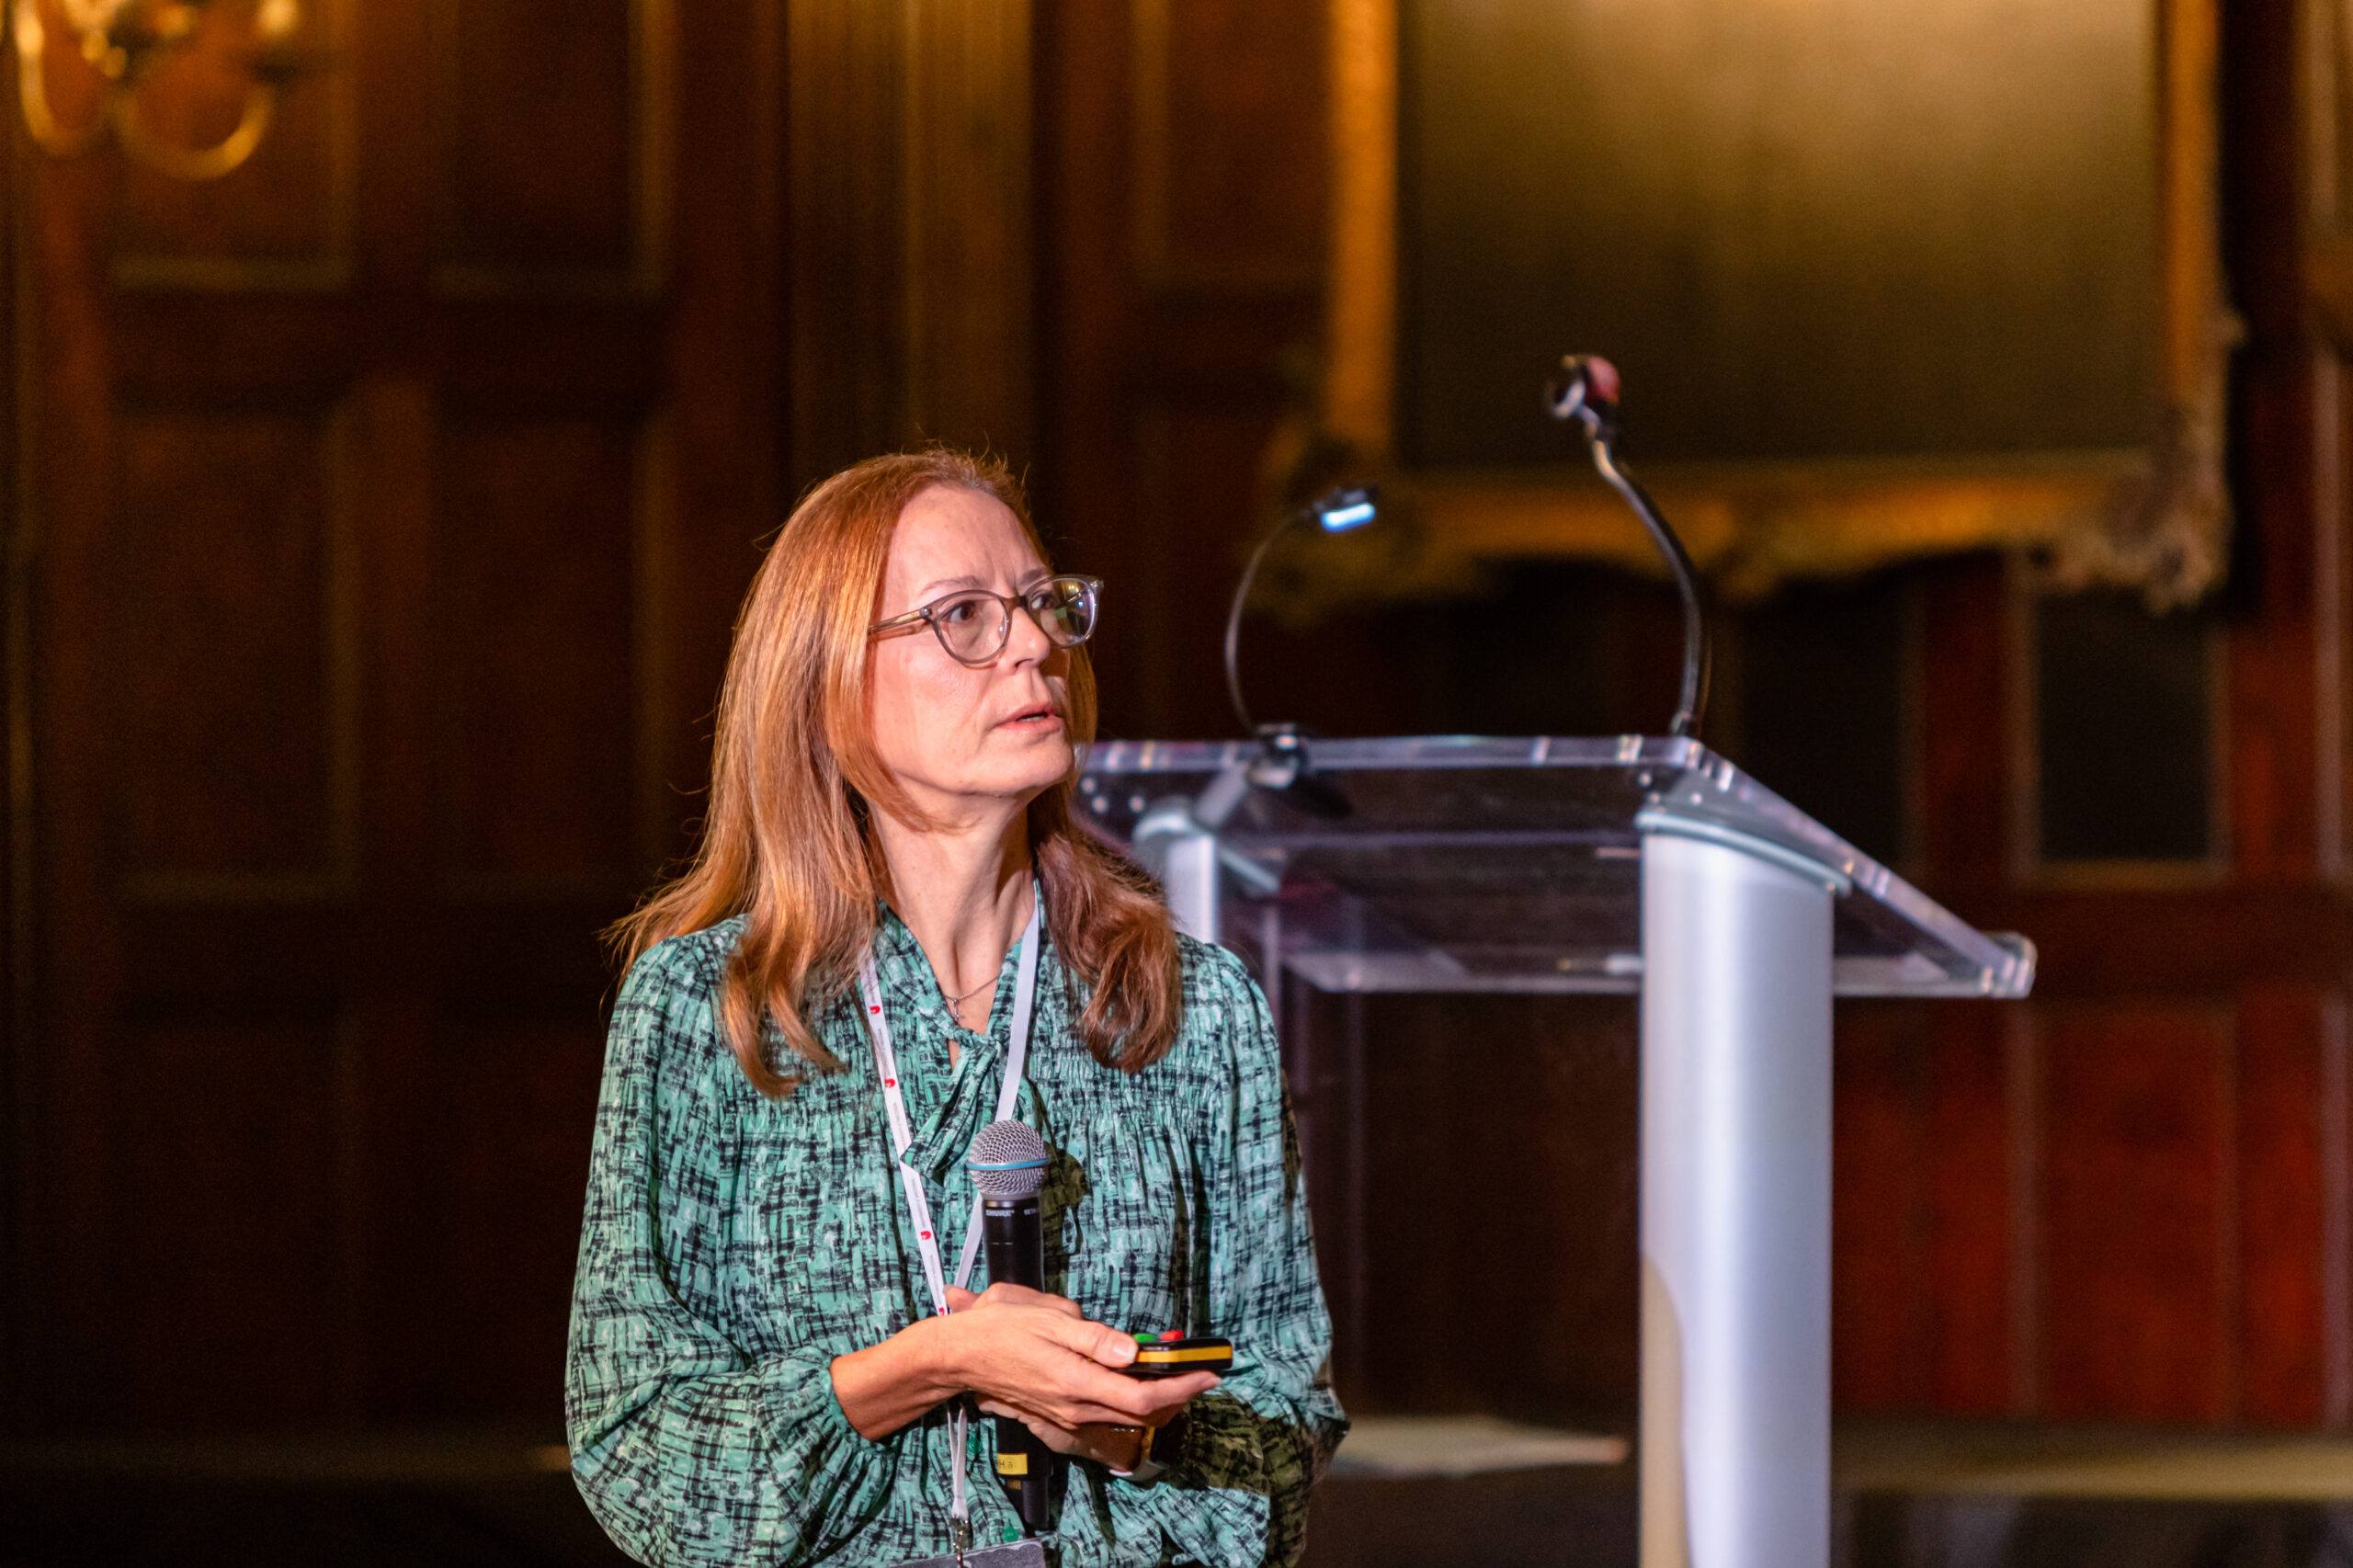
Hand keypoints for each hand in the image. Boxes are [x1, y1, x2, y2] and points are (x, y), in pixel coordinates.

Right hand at [940, 1283, 1215, 1461]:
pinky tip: (1137, 1379)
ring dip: (1156, 1399)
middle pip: (1140, 1412)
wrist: (959, 1356)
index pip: (1141, 1397)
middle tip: (1202, 1374)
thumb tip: (1133, 1351)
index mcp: (1076, 1382)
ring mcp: (1067, 1414)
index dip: (1180, 1388)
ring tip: (1179, 1375)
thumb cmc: (1001, 1330)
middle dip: (1177, 1396)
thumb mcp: (1049, 1320)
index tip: (1208, 1374)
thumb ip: (1095, 1338)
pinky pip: (1105, 1412)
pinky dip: (1130, 1400)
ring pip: (1124, 1414)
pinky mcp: (1059, 1413)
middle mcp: (1075, 1406)